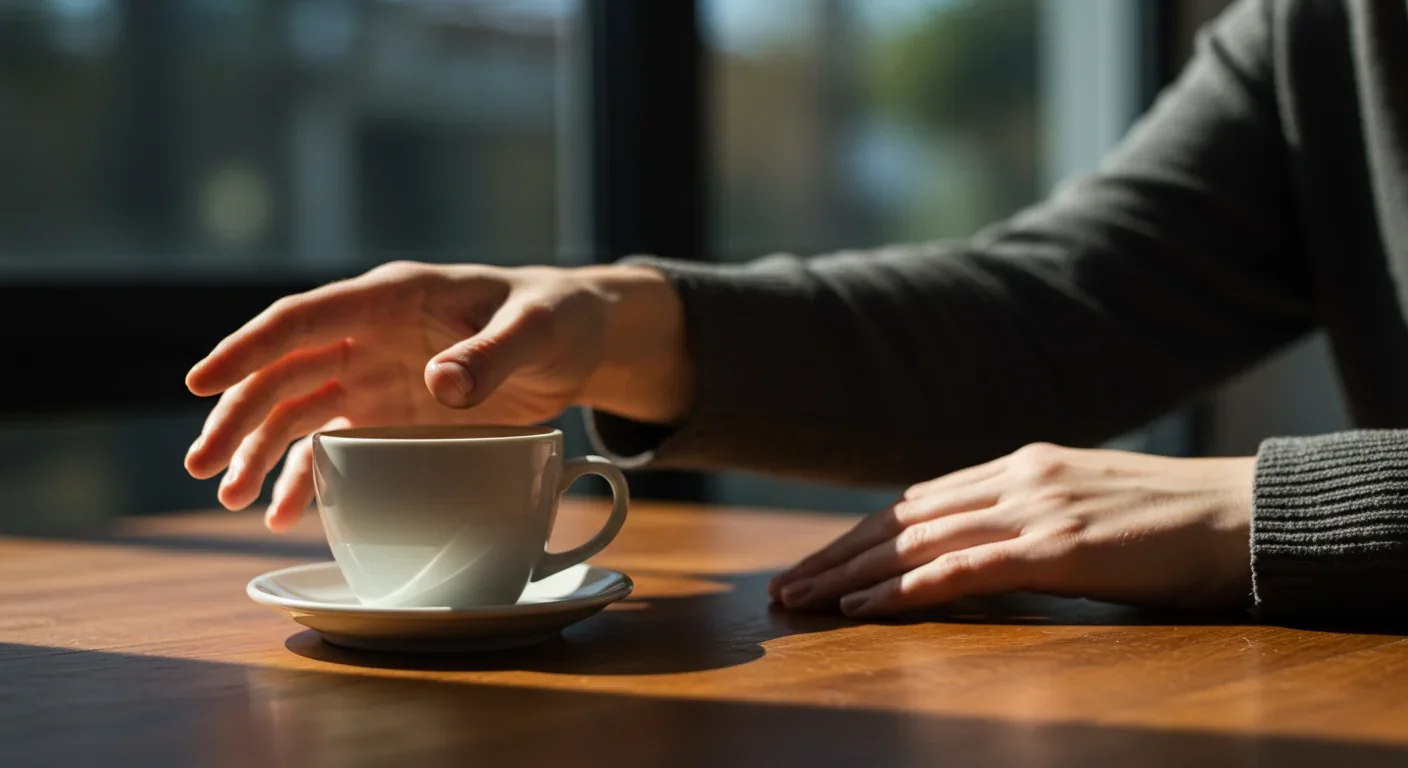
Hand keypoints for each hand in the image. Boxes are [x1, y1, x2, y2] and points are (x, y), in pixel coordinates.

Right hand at [183, 261, 687, 530]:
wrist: (580, 339)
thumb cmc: (556, 315)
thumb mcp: (535, 328)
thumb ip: (491, 354)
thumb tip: (438, 384)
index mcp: (392, 299)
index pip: (303, 319)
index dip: (248, 348)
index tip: (201, 381)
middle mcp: (371, 337)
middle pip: (285, 375)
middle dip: (238, 418)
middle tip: (202, 466)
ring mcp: (378, 379)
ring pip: (300, 414)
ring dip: (261, 453)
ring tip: (230, 498)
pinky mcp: (395, 418)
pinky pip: (339, 448)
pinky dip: (310, 479)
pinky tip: (285, 514)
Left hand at [768, 443, 1254, 616]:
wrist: (1249, 516)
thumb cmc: (1174, 525)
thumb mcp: (1087, 509)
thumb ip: (1028, 519)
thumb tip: (976, 551)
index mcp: (1022, 465)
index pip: (917, 501)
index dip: (860, 535)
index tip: (818, 564)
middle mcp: (1017, 477)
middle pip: (901, 518)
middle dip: (836, 555)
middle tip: (785, 586)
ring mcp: (1036, 508)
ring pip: (916, 541)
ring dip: (850, 575)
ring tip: (803, 601)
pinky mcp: (1059, 546)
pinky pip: (962, 569)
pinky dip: (904, 590)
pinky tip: (862, 609)